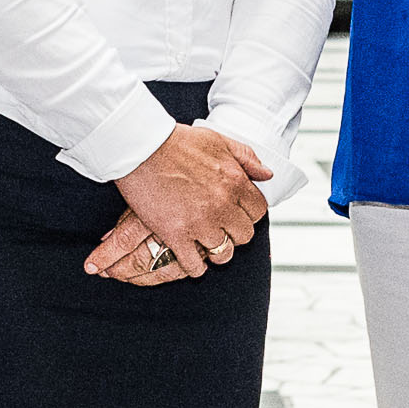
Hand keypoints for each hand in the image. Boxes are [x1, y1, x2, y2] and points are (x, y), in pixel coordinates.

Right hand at [83, 124, 272, 284]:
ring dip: (217, 251)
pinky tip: (191, 261)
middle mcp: (222, 205)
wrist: (141, 147)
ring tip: (208, 246)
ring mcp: (199, 222)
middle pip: (244, 235)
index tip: (238, 214)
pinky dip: (194, 267)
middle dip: (235, 233)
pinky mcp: (175, 234)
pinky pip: (194, 264)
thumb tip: (267, 174)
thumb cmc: (176, 141)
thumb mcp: (218, 140)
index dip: (249, 214)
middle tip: (223, 230)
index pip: (258, 211)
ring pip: (223, 252)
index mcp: (234, 181)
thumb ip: (246, 157)